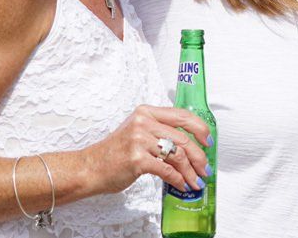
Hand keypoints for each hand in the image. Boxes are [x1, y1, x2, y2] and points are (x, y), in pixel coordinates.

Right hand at [84, 105, 212, 194]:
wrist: (89, 168)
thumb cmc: (115, 152)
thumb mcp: (138, 132)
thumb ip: (160, 132)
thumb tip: (189, 145)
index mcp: (146, 112)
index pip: (182, 115)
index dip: (200, 128)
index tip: (208, 141)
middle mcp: (144, 123)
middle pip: (183, 138)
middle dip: (199, 156)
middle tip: (205, 167)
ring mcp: (140, 140)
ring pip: (177, 155)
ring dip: (190, 171)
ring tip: (195, 180)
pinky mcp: (137, 159)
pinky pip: (166, 170)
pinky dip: (177, 179)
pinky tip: (181, 184)